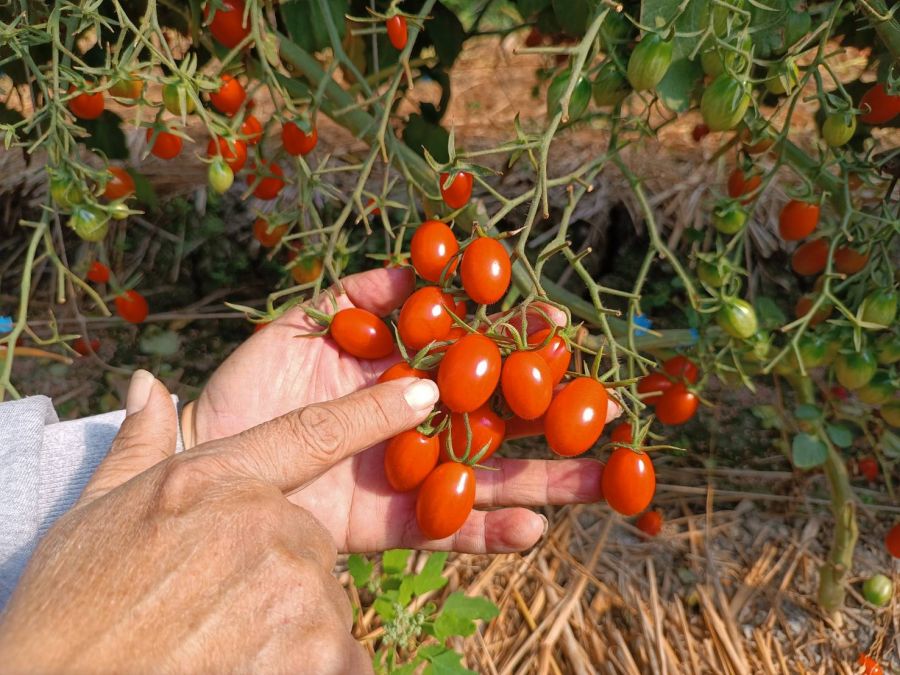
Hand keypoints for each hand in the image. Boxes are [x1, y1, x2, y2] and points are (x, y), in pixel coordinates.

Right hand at [0, 370, 441, 672]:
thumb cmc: (69, 613)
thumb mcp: (97, 516)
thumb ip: (140, 446)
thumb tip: (147, 384)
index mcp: (215, 479)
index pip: (311, 434)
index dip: (373, 413)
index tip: (423, 396)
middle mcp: (262, 522)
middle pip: (310, 540)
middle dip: (281, 572)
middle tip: (219, 611)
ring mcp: (293, 586)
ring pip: (321, 599)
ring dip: (287, 627)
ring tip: (222, 650)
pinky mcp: (317, 651)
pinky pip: (338, 654)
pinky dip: (306, 669)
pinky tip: (246, 672)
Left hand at [189, 268, 619, 553]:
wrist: (205, 459)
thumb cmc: (249, 387)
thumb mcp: (301, 327)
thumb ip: (360, 297)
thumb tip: (421, 264)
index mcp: (403, 377)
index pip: (473, 358)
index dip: (515, 341)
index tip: (560, 323)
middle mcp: (418, 425)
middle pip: (498, 421)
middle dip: (557, 417)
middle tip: (618, 411)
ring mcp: (411, 476)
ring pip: (490, 477)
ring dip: (550, 481)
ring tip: (608, 482)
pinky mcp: (392, 525)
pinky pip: (449, 531)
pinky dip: (491, 533)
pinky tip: (536, 528)